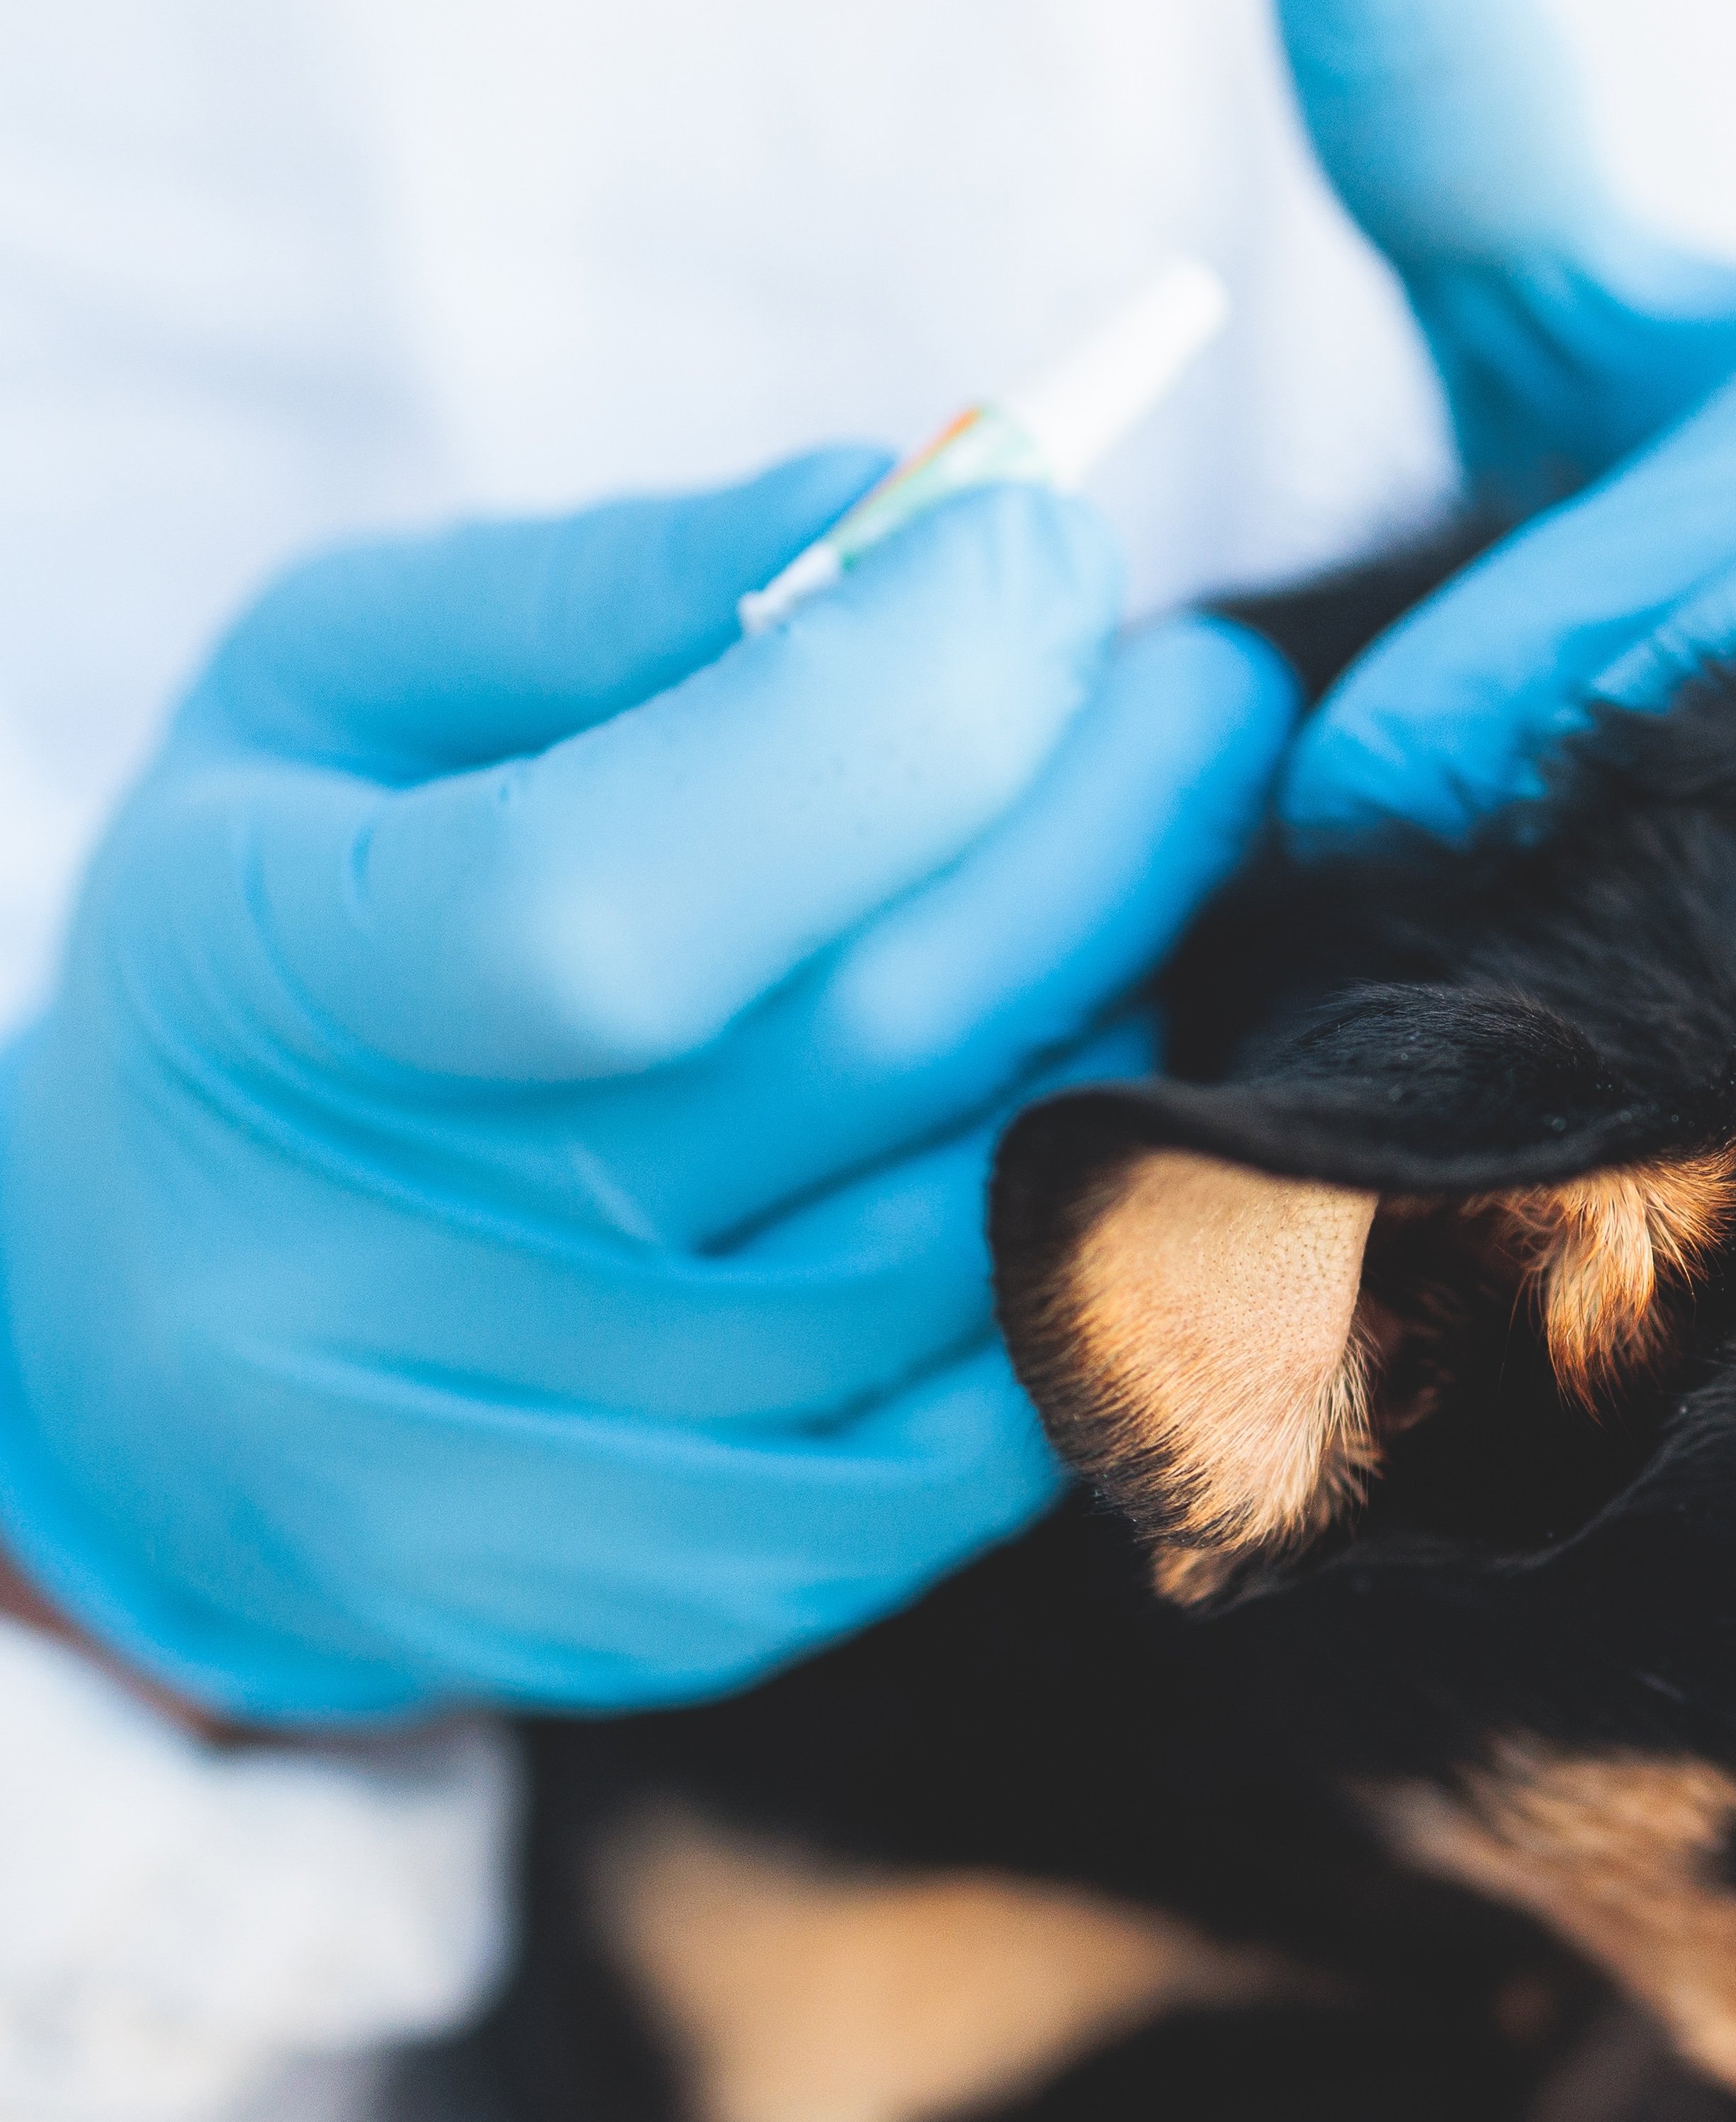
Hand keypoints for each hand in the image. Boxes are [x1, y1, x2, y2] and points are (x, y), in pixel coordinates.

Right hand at [0, 464, 1291, 1719]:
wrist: (149, 1360)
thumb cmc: (284, 953)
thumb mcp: (340, 699)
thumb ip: (605, 591)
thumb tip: (907, 514)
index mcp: (272, 994)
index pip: (625, 893)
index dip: (901, 704)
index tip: (1047, 551)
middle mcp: (385, 1275)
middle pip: (871, 1048)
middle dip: (1106, 831)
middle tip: (1200, 697)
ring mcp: (540, 1478)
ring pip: (975, 1239)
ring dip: (1121, 1034)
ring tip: (1130, 908)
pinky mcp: (679, 1607)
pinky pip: (994, 1439)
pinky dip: (1091, 1253)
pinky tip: (1090, 1113)